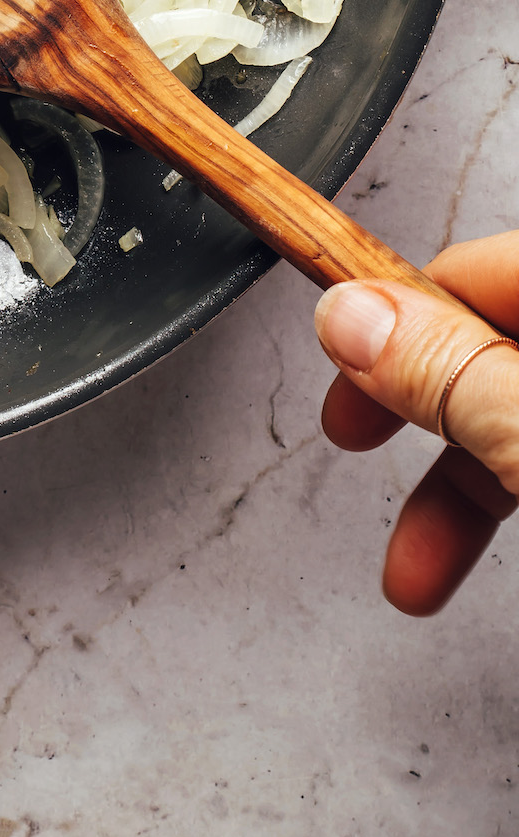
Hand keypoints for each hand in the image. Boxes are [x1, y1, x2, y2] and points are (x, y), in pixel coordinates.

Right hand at [315, 233, 518, 615]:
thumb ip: (449, 373)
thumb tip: (352, 317)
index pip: (470, 270)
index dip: (392, 314)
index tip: (336, 364)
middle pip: (489, 345)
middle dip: (415, 413)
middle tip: (353, 438)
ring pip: (515, 414)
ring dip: (456, 488)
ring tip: (414, 566)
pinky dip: (506, 498)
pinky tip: (468, 552)